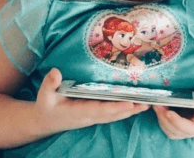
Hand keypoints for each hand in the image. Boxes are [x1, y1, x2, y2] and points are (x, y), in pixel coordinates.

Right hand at [33, 68, 148, 133]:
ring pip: (116, 115)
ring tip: (149, 103)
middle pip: (114, 114)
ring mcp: (94, 117)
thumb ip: (49, 84)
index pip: (100, 110)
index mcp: (78, 112)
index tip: (129, 104)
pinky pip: (114, 113)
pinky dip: (126, 110)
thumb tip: (56, 72)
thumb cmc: (47, 106)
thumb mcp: (44, 95)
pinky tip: (138, 104)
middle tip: (148, 103)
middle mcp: (90, 116)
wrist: (45, 121)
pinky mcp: (97, 114)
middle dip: (131, 109)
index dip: (115, 108)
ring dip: (132, 110)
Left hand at [153, 86, 193, 139]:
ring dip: (161, 120)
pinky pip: (170, 126)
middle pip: (176, 132)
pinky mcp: (184, 122)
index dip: (177, 122)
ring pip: (171, 131)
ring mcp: (189, 127)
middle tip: (157, 105)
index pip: (190, 129)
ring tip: (157, 105)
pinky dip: (163, 118)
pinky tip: (162, 106)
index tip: (168, 112)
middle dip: (165, 120)